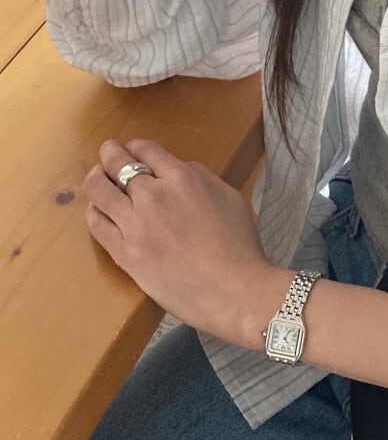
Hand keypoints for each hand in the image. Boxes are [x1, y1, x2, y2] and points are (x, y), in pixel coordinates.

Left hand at [84, 138, 276, 346]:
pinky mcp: (124, 254)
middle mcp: (154, 196)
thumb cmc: (240, 248)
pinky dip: (94, 211)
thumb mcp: (231, 198)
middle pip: (116, 162)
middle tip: (108, 153)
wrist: (234, 292)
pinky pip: (96, 224)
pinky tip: (98, 211)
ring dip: (95, 178)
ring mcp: (135, 225)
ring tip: (97, 179)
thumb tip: (179, 170)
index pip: (146, 149)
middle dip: (110, 153)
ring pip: (98, 190)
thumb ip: (203, 178)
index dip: (135, 147)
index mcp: (183, 179)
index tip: (133, 151)